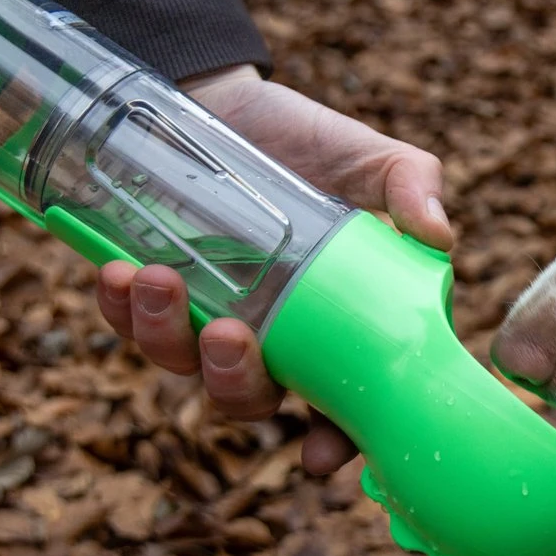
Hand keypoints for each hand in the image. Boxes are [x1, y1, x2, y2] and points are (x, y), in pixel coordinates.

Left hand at [95, 65, 451, 473]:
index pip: (340, 401)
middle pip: (249, 400)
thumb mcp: (367, 155)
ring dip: (165, 337)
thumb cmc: (304, 138)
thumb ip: (409, 182)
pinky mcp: (149, 294)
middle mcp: (267, 334)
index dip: (333, 441)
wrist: (224, 100)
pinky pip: (126, 324)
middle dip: (235, 385)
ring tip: (158, 279)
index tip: (318, 456)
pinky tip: (116, 273)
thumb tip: (440, 235)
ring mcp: (203, 317)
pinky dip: (116, 308)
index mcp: (328, 323)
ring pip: (180, 367)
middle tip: (232, 335)